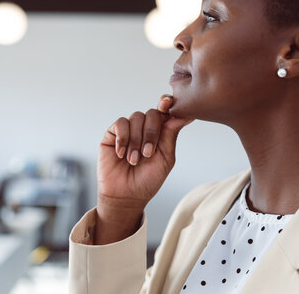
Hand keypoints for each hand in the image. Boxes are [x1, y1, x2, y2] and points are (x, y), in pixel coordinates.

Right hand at [95, 95, 193, 243]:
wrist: (126, 195)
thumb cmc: (148, 180)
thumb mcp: (165, 158)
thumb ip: (171, 135)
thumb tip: (185, 114)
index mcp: (161, 132)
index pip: (165, 111)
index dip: (167, 104)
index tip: (168, 103)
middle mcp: (145, 128)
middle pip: (152, 113)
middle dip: (151, 133)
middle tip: (148, 153)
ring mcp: (129, 130)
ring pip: (136, 118)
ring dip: (137, 140)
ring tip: (134, 160)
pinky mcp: (112, 134)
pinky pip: (120, 124)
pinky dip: (123, 138)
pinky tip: (122, 154)